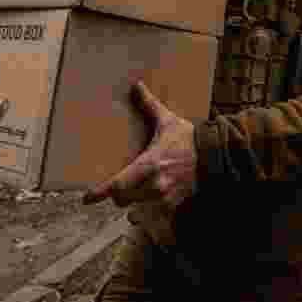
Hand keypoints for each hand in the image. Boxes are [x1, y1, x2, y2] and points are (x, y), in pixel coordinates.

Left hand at [83, 81, 197, 209]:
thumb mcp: (168, 121)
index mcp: (149, 164)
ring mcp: (165, 197)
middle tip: (114, 191)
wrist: (215, 155)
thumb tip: (137, 85)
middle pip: (123, 200)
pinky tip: (147, 209)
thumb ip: (150, 105)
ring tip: (131, 200)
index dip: (99, 193)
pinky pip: (154, 217)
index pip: (117, 184)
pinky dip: (148, 215)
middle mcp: (154, 185)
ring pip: (137, 212)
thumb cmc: (189, 139)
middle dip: (117, 196)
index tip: (86, 198)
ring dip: (132, 206)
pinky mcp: (174, 205)